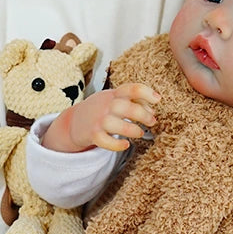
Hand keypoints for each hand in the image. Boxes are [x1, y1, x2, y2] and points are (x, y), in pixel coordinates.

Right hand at [42, 83, 159, 152]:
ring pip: (116, 124)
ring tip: (140, 133)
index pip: (131, 88)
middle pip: (126, 107)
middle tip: (152, 121)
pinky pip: (105, 141)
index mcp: (113, 95)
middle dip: (143, 115)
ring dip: (132, 130)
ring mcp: (98, 120)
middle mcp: (105, 105)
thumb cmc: (101, 110)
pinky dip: (117, 145)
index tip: (158, 99)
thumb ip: (133, 102)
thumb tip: (152, 111)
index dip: (146, 92)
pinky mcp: (93, 135)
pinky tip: (126, 145)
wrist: (74, 121)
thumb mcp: (115, 100)